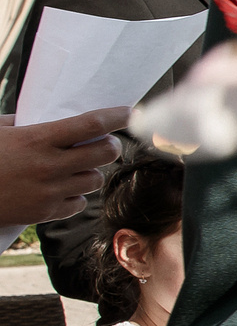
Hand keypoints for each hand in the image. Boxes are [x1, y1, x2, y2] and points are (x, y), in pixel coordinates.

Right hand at [0, 110, 124, 227]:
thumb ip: (20, 122)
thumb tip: (38, 116)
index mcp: (36, 140)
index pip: (90, 125)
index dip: (115, 117)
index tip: (128, 112)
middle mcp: (49, 166)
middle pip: (105, 153)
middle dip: (110, 146)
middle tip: (104, 143)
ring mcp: (49, 192)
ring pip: (95, 179)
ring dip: (91, 171)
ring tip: (75, 166)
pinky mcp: (45, 213)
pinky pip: (78, 203)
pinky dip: (75, 195)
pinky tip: (61, 187)